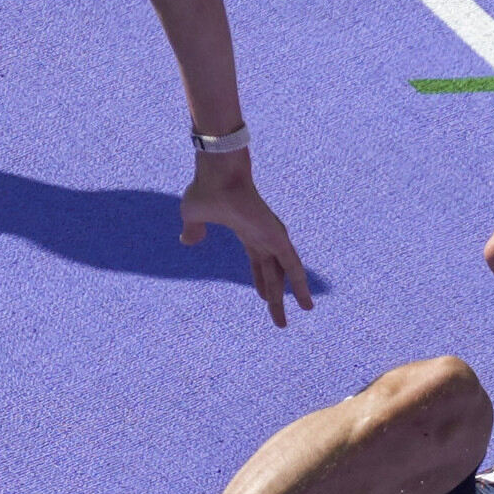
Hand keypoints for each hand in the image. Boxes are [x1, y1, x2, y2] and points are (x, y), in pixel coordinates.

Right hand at [179, 151, 313, 327]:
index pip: (259, 264)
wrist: (217, 172)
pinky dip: (300, 283)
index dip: (261, 282)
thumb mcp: (193, 216)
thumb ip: (193, 229)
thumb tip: (187, 241)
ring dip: (295, 293)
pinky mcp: (277, 236)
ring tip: (306, 311)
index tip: (264, 298)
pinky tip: (305, 301)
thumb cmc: (206, 188)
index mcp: (247, 233)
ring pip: (287, 272)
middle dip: (275, 298)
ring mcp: (273, 236)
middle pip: (273, 274)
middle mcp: (263, 236)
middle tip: (281, 320)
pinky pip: (293, 265)